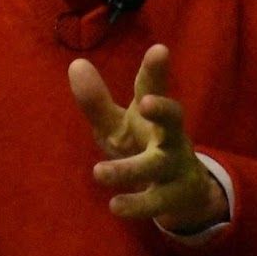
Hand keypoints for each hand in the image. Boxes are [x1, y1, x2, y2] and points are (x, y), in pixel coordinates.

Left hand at [68, 44, 227, 233]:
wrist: (181, 193)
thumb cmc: (142, 147)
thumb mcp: (118, 125)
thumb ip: (97, 101)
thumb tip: (75, 64)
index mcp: (155, 113)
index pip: (154, 87)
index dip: (156, 70)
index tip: (159, 50)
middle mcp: (171, 136)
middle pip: (174, 120)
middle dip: (164, 109)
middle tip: (147, 102)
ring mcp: (175, 167)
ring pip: (156, 166)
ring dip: (129, 169)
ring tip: (98, 173)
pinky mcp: (174, 197)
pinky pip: (156, 202)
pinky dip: (137, 205)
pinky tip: (115, 205)